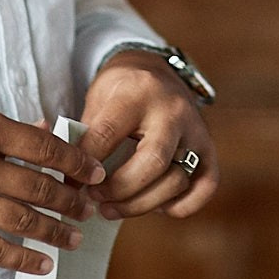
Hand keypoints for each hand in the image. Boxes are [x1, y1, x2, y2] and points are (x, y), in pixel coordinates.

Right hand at [0, 92, 106, 274]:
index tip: (92, 170)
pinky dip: (21, 259)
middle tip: (88, 207)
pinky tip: (40, 263)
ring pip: (23, 220)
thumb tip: (38, 132)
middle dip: (71, 199)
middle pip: (40, 185)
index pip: (44, 147)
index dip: (76, 161)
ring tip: (73, 236)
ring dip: (55, 230)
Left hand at [80, 51, 217, 219]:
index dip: (85, 164)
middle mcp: (173, 111)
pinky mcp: (208, 148)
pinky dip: (180, 206)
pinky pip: (205, 187)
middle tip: (94, 197)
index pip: (108, 134)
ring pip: (177, 181)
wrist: (157, 70)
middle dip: (118, 189)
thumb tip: (70, 183)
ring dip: (141, 205)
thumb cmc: (122, 90)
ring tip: (113, 208)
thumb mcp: (98, 98)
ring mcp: (196, 131)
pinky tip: (154, 205)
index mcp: (139, 92)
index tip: (72, 180)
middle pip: (152, 162)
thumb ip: (86, 136)